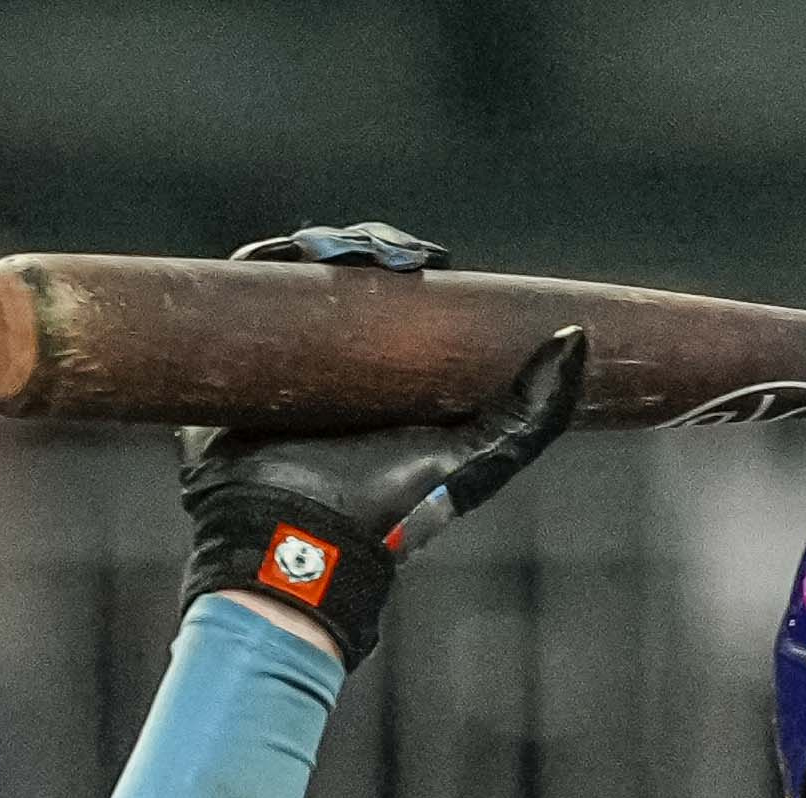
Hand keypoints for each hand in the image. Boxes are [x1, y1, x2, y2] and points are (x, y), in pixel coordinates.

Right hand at [179, 224, 585, 671]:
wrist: (298, 541)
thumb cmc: (387, 510)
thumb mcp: (477, 461)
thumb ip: (532, 414)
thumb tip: (575, 339)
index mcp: (387, 378)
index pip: (396, 296)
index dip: (406, 264)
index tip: (425, 260)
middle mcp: (335, 363)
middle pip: (347, 276)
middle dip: (365, 249)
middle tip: (388, 257)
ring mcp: (282, 359)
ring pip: (298, 276)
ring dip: (318, 249)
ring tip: (338, 254)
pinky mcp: (231, 362)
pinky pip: (238, 292)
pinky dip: (260, 262)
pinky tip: (284, 254)